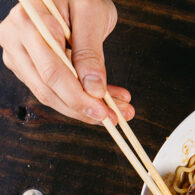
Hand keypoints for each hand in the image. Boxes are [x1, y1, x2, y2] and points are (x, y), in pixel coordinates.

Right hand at [0, 0, 132, 123]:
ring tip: (115, 110)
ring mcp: (18, 53)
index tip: (104, 111)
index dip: (79, 97)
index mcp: (30, 18)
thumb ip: (90, 51)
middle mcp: (16, 36)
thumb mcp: (92, 13)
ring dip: (84, 109)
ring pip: (50, 95)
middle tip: (114, 117)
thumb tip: (93, 89)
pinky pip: (53, 91)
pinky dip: (80, 100)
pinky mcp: (26, 65)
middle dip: (84, 108)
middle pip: (48, 88)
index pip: (52, 70)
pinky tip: (103, 101)